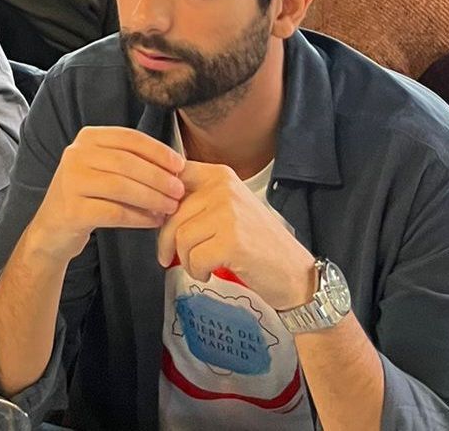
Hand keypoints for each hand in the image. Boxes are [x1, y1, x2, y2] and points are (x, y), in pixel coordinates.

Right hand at [22, 127, 184, 266]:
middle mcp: (76, 155)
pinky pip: (115, 212)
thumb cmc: (89, 195)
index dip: (158, 151)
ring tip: (171, 207)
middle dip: (158, 177)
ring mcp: (71, 182)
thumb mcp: (104, 168)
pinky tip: (154, 222)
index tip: (181, 166)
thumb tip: (176, 166)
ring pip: (121, 187)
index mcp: (87, 138)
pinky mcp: (72, 210)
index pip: (129, 138)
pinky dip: (139, 217)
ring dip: (152, 198)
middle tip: (180, 191)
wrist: (53, 228)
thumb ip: (132, 162)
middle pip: (127, 162)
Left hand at [156, 161, 316, 310]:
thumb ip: (196, 200)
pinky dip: (197, 271)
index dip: (157, 197)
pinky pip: (193, 258)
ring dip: (185, 259)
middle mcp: (223, 187)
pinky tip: (209, 274)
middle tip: (167, 256)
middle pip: (170, 211)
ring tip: (200, 265)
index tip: (158, 218)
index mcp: (220, 175)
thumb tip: (153, 204)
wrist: (294, 273)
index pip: (173, 175)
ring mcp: (228, 213)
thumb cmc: (257, 244)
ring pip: (180, 237)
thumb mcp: (228, 208)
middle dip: (165, 240)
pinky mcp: (231, 241)